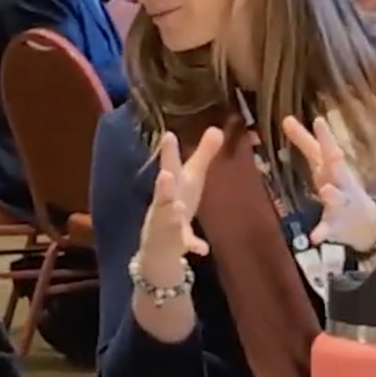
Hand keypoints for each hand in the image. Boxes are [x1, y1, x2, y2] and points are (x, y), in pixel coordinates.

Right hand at [140, 128, 222, 281]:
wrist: (158, 246)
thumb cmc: (175, 204)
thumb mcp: (191, 179)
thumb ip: (203, 155)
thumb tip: (217, 127)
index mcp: (173, 185)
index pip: (169, 166)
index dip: (168, 151)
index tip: (168, 135)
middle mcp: (165, 202)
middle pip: (164, 192)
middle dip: (164, 184)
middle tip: (165, 174)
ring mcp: (166, 223)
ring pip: (168, 217)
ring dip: (172, 212)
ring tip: (178, 206)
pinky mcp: (173, 243)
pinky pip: (184, 244)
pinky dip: (192, 244)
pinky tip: (202, 249)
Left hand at [281, 115, 375, 252]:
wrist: (365, 223)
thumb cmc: (338, 185)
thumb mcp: (322, 164)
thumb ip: (305, 143)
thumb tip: (285, 118)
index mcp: (333, 168)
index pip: (328, 148)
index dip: (325, 135)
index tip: (318, 119)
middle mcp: (340, 183)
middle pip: (338, 169)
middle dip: (335, 158)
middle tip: (333, 149)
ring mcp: (341, 204)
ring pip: (338, 199)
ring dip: (332, 194)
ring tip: (326, 190)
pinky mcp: (337, 225)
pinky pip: (328, 229)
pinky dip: (322, 232)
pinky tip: (314, 237)